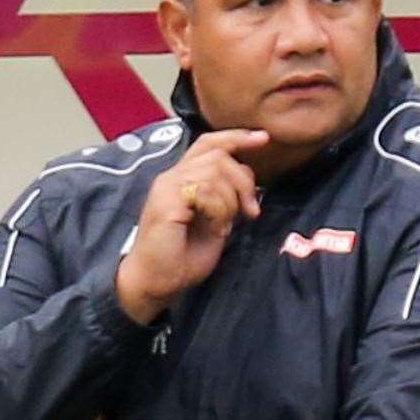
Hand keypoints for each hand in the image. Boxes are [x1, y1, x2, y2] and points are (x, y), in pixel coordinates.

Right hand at [116, 129, 267, 323]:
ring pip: (215, 172)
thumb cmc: (181, 258)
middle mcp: (172, 177)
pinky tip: (215, 229)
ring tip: (223, 227)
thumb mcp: (215, 222)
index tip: (263, 138)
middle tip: (251, 211)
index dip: (236, 137)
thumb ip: (226, 199)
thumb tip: (248, 184)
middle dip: (243, 181)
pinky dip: (220, 211)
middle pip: (218, 155)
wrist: (155, 282)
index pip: (209, 144)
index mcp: (182, 179)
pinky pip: (206, 190)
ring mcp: (167, 187)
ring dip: (230, 202)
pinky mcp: (167, 201)